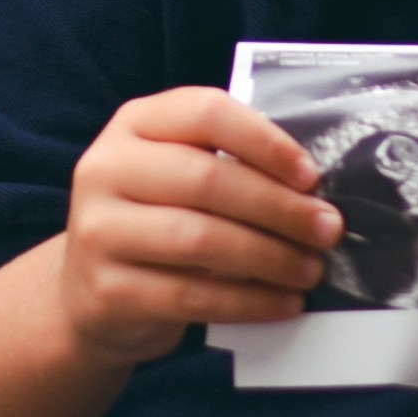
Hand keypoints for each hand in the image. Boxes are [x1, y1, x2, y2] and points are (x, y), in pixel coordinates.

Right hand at [57, 88, 341, 363]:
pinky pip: (192, 296)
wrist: (90, 296)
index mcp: (133, 125)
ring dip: (270, 257)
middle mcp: (105, 169)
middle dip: (280, 207)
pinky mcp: (108, 291)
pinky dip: (249, 302)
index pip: (205, 113)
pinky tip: (284, 303)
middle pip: (207, 179)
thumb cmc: (157, 224)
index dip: (265, 141)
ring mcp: (98, 231)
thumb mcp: (177, 178)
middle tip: (327, 229)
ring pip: (201, 240)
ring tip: (310, 269)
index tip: (311, 175)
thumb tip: (313, 190)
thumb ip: (228, 166)